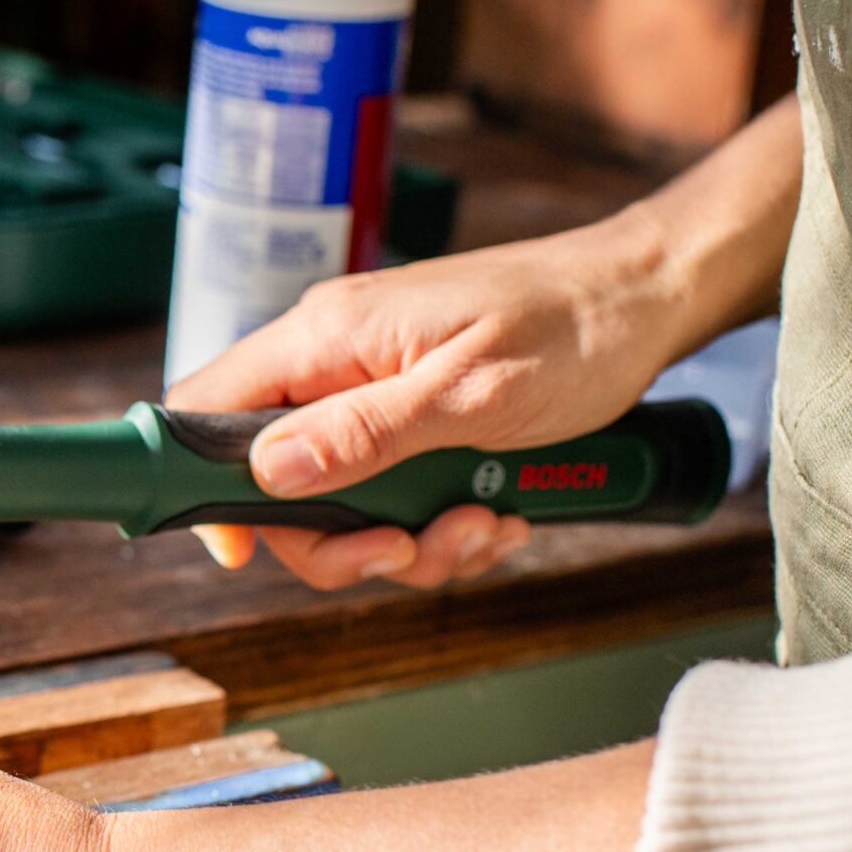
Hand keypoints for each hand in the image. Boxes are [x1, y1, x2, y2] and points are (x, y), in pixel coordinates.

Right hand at [166, 222, 682, 588]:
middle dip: (343, 540)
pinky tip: (498, 511)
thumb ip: (366, 433)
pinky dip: (441, 522)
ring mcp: (372, 387)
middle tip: (408, 550)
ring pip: (340, 500)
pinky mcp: (411, 412)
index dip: (203, 485)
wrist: (649, 299)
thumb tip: (271, 471)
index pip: (207, 407)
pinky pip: (392, 492)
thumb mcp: (472, 395)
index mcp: (326, 338)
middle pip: (275, 481)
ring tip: (485, 523)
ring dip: (410, 540)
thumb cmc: (574, 329)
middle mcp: (334, 360)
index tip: (241, 552)